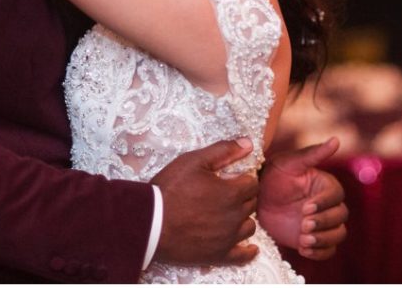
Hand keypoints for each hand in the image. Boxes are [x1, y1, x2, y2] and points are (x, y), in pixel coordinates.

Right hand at [150, 139, 259, 265]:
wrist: (149, 223)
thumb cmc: (170, 189)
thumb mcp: (194, 161)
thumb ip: (224, 150)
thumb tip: (248, 143)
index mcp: (231, 192)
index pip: (252, 183)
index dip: (242, 179)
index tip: (231, 179)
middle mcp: (234, 216)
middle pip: (251, 203)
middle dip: (242, 196)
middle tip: (226, 194)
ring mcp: (228, 238)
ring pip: (249, 226)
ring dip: (243, 219)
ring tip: (230, 215)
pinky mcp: (218, 255)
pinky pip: (242, 256)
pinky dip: (248, 252)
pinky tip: (251, 248)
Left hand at [258, 137, 347, 259]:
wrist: (255, 200)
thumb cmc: (272, 176)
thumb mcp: (290, 163)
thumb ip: (313, 154)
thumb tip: (337, 139)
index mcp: (325, 185)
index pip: (336, 196)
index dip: (324, 203)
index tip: (306, 207)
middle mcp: (327, 205)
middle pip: (340, 217)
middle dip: (324, 222)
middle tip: (303, 224)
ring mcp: (321, 224)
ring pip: (338, 235)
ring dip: (324, 239)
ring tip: (304, 238)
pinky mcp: (313, 239)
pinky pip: (327, 251)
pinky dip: (320, 253)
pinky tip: (304, 248)